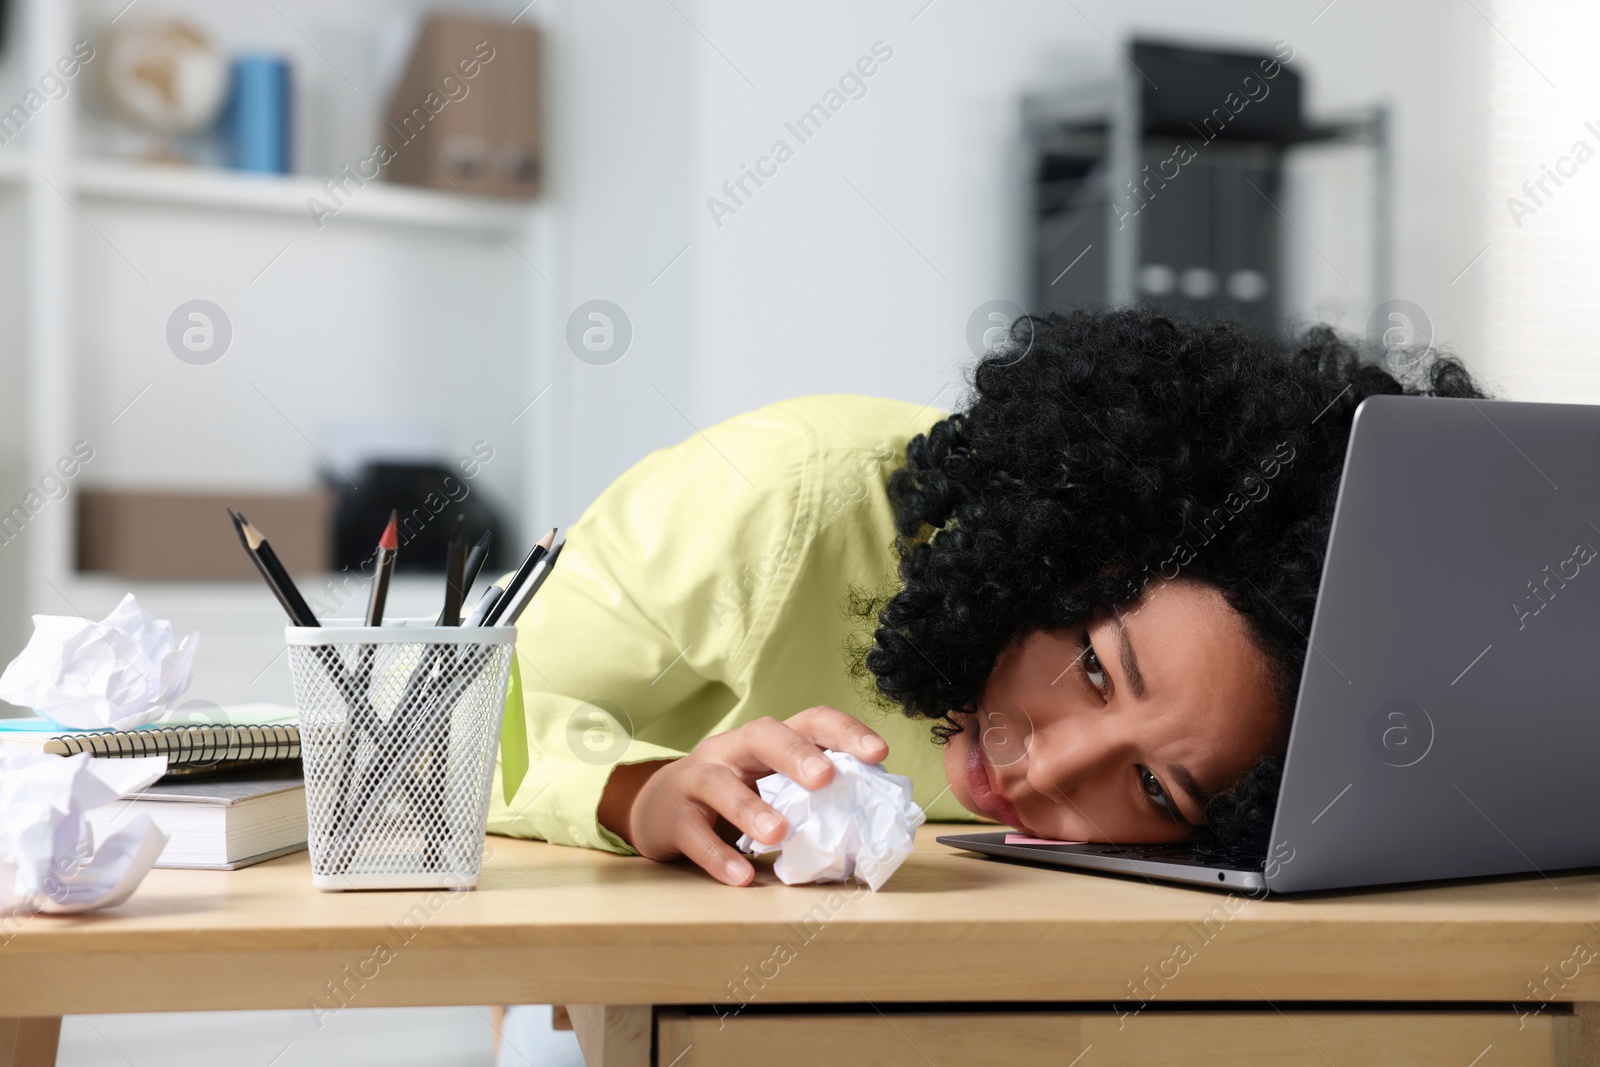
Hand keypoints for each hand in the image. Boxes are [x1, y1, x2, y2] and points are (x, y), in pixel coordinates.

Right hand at [597, 706, 888, 885]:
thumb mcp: (770, 785)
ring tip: (779, 834)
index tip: (878, 754)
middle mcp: (732, 750)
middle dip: (796, 754)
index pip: (810, 721)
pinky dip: (718, 857)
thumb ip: (811, 796)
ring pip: (720, 784)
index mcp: (766, 742)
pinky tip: (741, 876)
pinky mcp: (674, 819)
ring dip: (751, 808)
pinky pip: (695, 835)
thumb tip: (875, 822)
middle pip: (762, 734)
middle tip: (825, 778)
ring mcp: (698, 780)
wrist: (658, 810)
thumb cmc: (732, 797)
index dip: (845, 732)